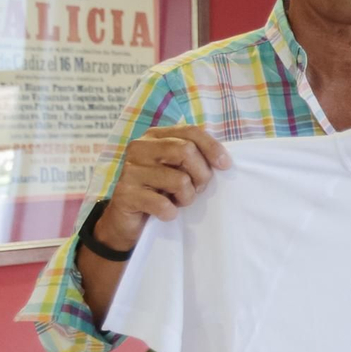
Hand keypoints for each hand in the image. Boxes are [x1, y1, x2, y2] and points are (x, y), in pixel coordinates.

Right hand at [95, 125, 230, 250]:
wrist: (129, 220)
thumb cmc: (161, 190)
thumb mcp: (179, 168)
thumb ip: (195, 157)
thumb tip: (224, 160)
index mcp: (155, 136)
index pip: (190, 132)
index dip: (212, 147)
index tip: (225, 166)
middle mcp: (140, 148)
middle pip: (186, 151)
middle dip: (201, 175)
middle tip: (197, 189)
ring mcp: (130, 170)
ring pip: (179, 180)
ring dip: (187, 197)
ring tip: (178, 201)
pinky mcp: (125, 194)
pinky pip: (162, 204)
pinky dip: (170, 212)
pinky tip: (166, 213)